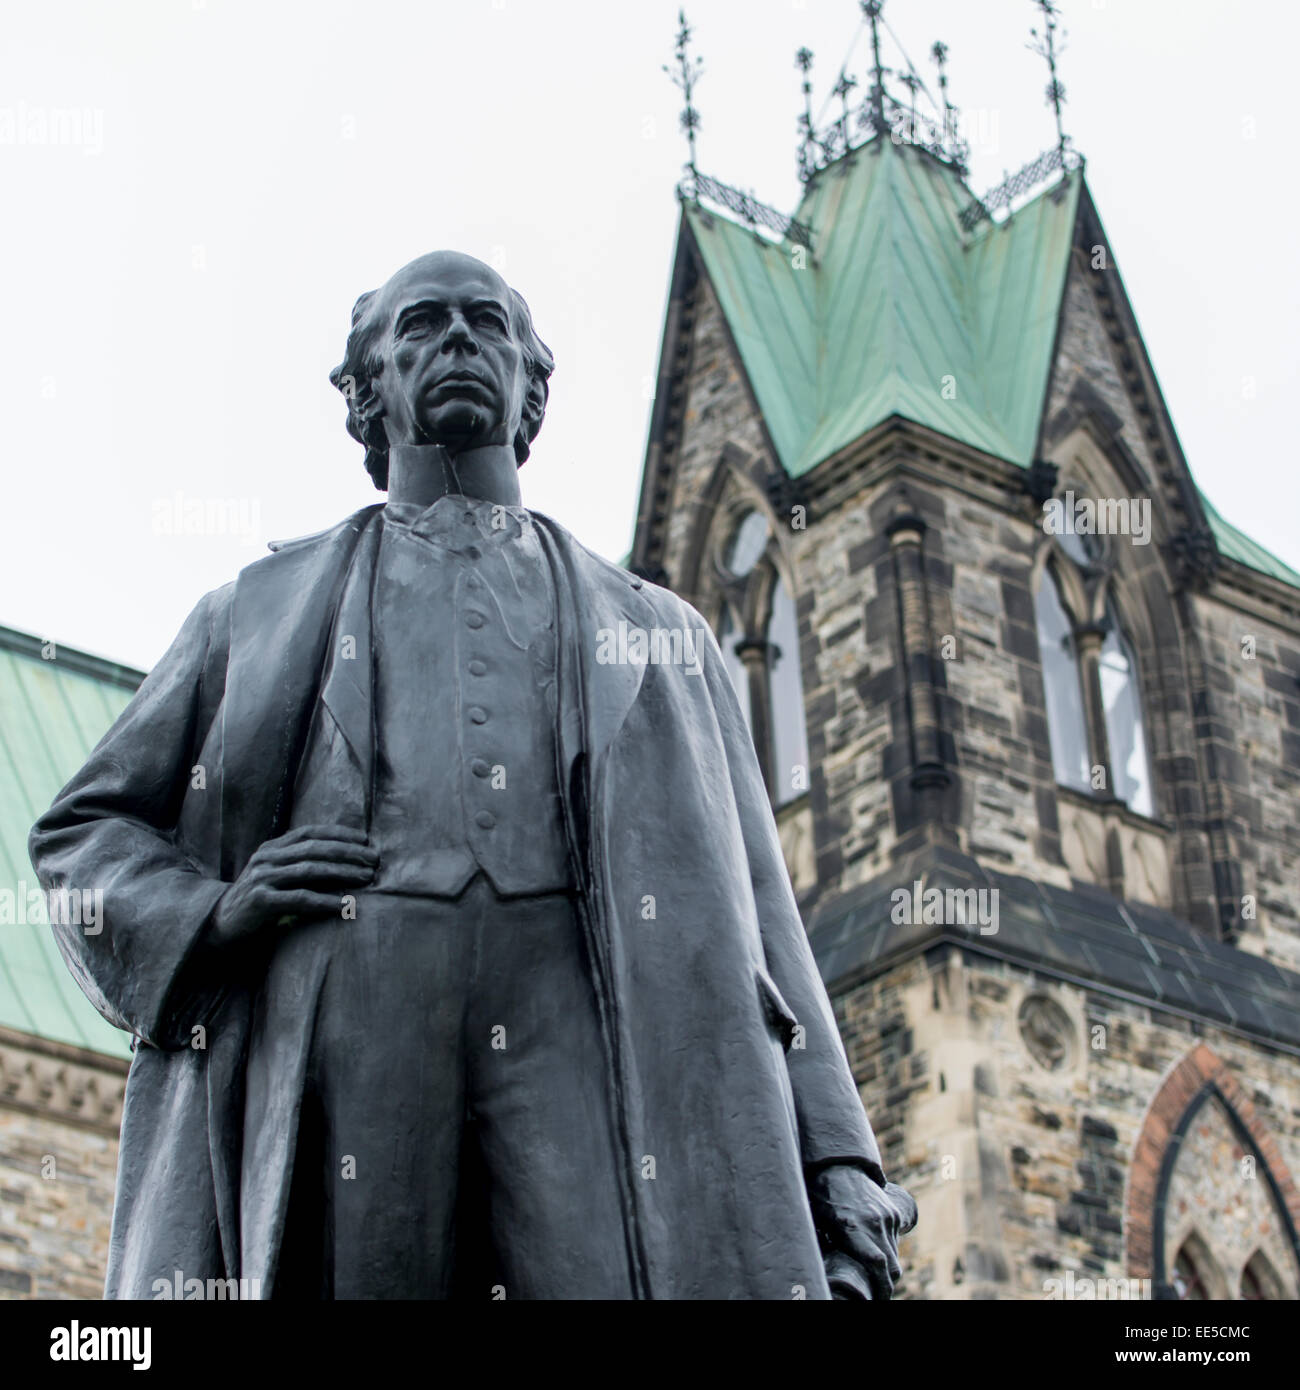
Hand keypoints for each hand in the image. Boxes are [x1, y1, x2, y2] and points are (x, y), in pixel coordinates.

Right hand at [208, 823, 377, 952]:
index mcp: (271, 848)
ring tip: (367, 878)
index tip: (365, 840)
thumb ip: (298, 865)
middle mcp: (266, 859)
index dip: (339, 834)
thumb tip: (343, 862)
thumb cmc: (257, 901)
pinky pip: (300, 899)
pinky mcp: (260, 901)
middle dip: (348, 852)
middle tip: (374, 860)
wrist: (219, 926)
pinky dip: (326, 900)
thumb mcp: (274, 876)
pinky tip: (345, 904)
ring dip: (343, 873)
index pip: (310, 833)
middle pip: (315, 849)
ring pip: (310, 870)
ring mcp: (262, 878)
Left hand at [808, 1165, 917, 1300]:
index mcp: (852, 1228)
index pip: (877, 1264)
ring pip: (895, 1255)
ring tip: (875, 1276)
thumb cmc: (822, 1199)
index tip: (877, 1298)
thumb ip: (829, 1250)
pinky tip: (876, 1254)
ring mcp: (885, 1216)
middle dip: (887, 1285)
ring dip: (888, 1270)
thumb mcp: (819, 1225)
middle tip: (876, 1292)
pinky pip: (895, 1240)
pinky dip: (889, 1252)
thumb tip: (826, 1275)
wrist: (838, 1167)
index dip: (881, 1287)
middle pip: (892, 1266)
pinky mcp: (891, 1212)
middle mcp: (873, 1223)